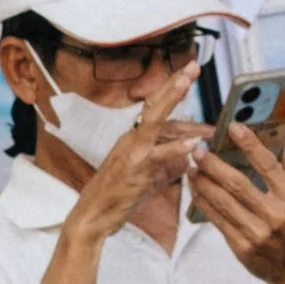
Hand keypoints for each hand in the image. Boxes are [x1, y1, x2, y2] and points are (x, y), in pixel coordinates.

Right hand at [59, 61, 199, 243]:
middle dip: (173, 85)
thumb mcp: (148, 181)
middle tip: (192, 67)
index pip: (158, 114)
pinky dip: (175, 148)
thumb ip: (168, 169)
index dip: (175, 97)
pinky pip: (156, 155)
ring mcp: (132, 152)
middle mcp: (132, 140)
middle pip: (154, 105)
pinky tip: (192, 143)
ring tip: (187, 82)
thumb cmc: (117, 198)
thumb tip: (189, 162)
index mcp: (134, 140)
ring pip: (153, 120)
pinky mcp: (135, 170)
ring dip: (170, 99)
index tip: (190, 79)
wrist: (92, 216)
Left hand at [188, 128, 284, 283]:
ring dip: (203, 182)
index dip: (250, 144)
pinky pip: (217, 220)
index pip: (268, 165)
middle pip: (238, 183)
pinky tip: (195, 190)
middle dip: (214, 164)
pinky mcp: (242, 247)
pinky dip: (204, 203)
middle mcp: (276, 215)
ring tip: (192, 167)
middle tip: (198, 149)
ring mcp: (258, 233)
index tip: (233, 127)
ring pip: (223, 201)